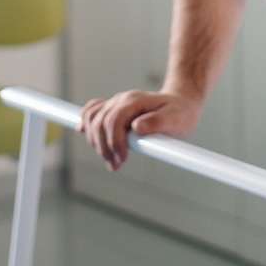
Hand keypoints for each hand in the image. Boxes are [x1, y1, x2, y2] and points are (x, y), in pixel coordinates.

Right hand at [79, 90, 201, 169]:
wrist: (181, 105)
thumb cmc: (180, 113)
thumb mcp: (176, 118)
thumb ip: (157, 122)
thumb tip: (137, 127)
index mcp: (135, 101)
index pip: (114, 120)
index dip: (115, 142)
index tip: (122, 160)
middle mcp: (122, 100)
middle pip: (100, 122)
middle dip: (104, 147)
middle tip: (115, 165)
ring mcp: (116, 103)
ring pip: (93, 119)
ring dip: (95, 141)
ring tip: (109, 159)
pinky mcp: (114, 109)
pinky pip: (92, 111)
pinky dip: (86, 122)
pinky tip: (84, 132)